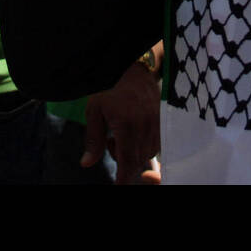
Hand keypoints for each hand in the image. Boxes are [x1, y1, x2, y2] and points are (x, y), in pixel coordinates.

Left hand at [81, 58, 160, 185]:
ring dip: (135, 152)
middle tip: (110, 142)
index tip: (119, 186)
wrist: (133, 64)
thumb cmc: (109, 86)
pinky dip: (145, 144)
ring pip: (148, 152)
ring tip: (121, 134)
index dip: (124, 178)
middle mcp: (145, 125)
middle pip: (138, 159)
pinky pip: (157, 141)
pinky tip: (134, 131)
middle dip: (124, 161)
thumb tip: (86, 163)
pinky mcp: (164, 118)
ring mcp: (157, 121)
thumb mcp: (95, 111)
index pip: (128, 161)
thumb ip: (93, 140)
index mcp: (126, 124)